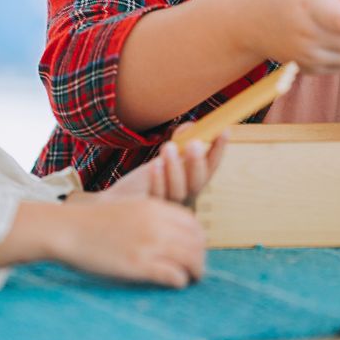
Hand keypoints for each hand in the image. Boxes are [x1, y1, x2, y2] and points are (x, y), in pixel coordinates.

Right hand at [0, 199, 205, 288]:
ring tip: (191, 279)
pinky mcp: (139, 265)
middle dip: (200, 258)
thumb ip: (152, 216)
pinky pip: (173, 275)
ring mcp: (149, 244)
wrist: (66, 229)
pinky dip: (179, 281)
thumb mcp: (129, 208)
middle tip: (197, 270)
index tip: (195, 250)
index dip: (198, 239)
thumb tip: (172, 233)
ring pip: (190, 259)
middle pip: (196, 242)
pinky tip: (175, 284)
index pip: (193, 224)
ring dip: (195, 271)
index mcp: (155, 207)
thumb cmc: (94, 221)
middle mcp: (157, 224)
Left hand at [99, 125, 226, 203]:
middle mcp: (184, 199)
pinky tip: (154, 164)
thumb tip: (191, 126)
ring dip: (175, 168)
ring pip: (178, 191)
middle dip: (197, 163)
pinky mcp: (149, 213)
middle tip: (194, 143)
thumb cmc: (143, 182)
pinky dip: (157, 180)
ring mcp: (168, 208)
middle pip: (197, 183)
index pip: (210, 168)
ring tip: (168, 147)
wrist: (115, 206)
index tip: (223, 130)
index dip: (218, 150)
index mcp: (192, 185)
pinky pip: (156, 196)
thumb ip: (178, 145)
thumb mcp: (163, 161)